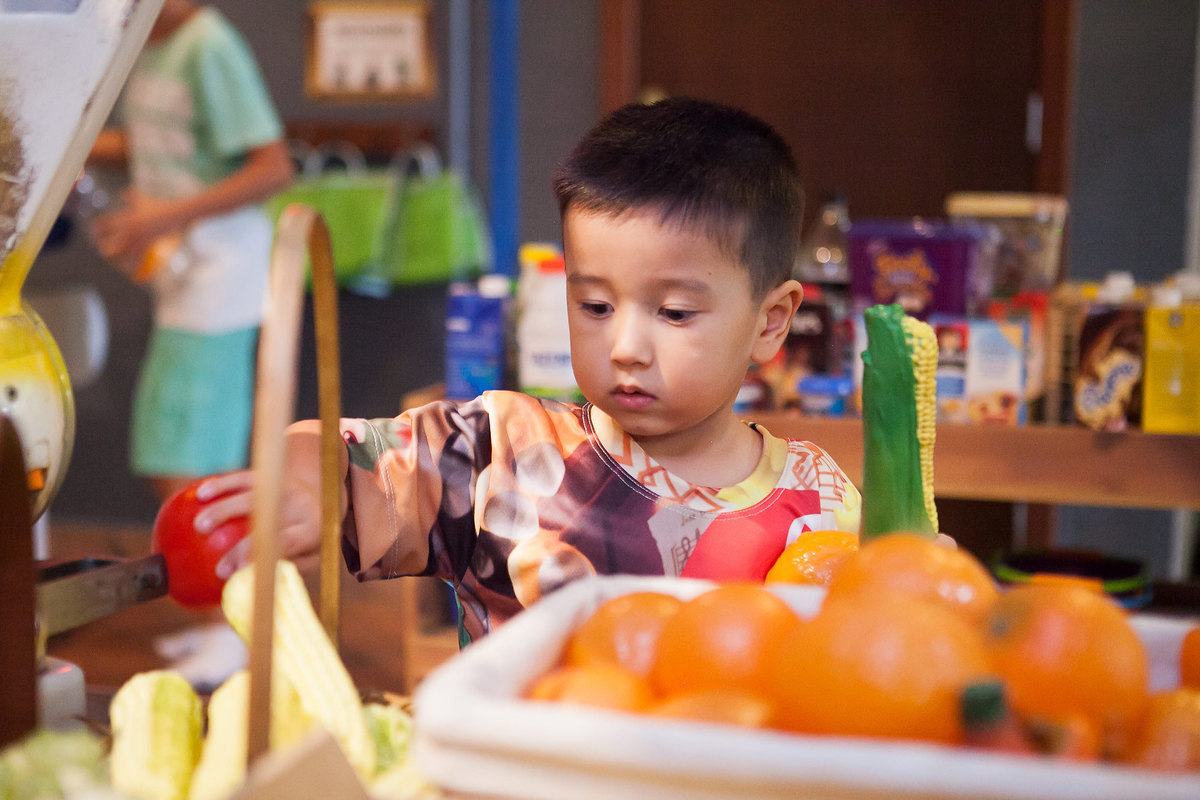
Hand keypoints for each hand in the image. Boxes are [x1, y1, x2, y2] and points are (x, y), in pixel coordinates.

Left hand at [89, 190, 181, 271]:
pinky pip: (138, 259)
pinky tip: (132, 276)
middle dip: (104, 249)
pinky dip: (135, 269)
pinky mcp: (149, 244)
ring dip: (118, 262)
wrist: (176, 214)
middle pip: (107, 243)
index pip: (102, 225)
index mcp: (125, 217)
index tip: (95, 236)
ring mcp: (138, 237)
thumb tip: (123, 193)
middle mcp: (128, 228)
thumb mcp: (144, 200)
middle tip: (104, 252)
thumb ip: (131, 196)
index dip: (96, 231)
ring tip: (117, 266)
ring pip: (121, 254)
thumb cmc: (161, 206)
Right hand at [195, 468, 323, 579]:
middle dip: (241, 541)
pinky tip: (199, 494)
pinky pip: (244, 478)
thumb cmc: (308, 539)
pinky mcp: (272, 476)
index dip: (262, 554)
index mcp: (311, 529)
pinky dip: (222, 485)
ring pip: (252, 492)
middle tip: (215, 563)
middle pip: (266, 517)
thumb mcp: (307, 558)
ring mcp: (285, 487)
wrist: (324, 497)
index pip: (286, 542)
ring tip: (197, 524)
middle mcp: (300, 506)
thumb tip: (243, 592)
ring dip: (224, 506)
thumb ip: (279, 571)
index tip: (235, 570)